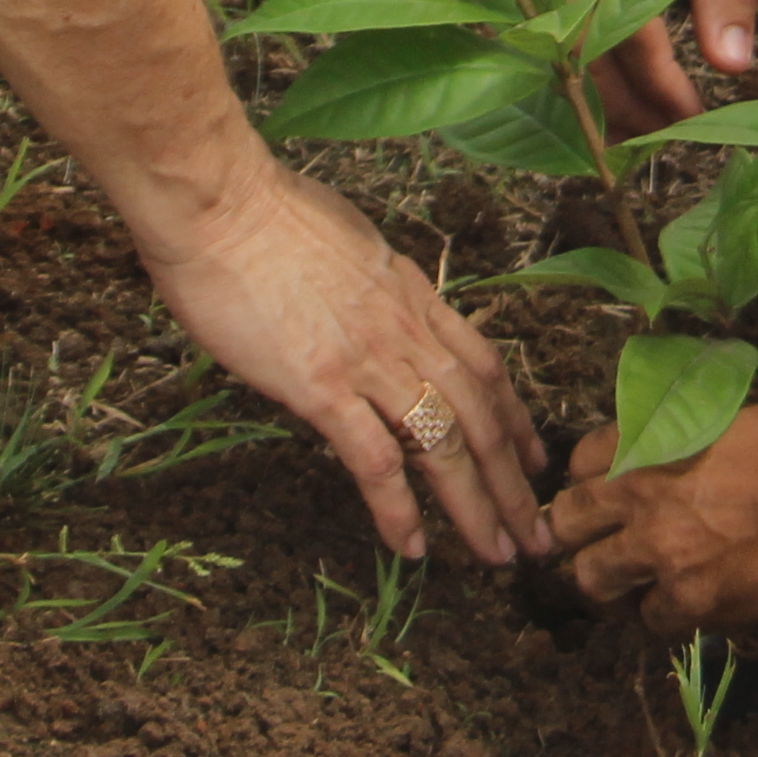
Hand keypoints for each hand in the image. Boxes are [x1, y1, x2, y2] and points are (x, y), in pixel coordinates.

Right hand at [132, 158, 548, 564]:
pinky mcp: (322, 386)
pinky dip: (400, 508)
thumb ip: (368, 285)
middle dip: (515, 482)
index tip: (535, 460)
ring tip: (498, 555)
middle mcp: (405, 330)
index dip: (516, 418)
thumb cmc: (261, 213)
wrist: (220, 202)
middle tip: (538, 534)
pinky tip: (413, 546)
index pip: (485, 366)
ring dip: (477, 506)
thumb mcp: (344, 244)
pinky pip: (375, 460)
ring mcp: (368, 360)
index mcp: (411, 295)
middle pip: (481, 416)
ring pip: (446, 444)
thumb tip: (366, 301)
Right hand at [539, 0, 757, 132]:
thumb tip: (730, 66)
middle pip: (579, 37)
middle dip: (620, 101)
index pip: (626, 26)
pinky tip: (623, 72)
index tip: (698, 123)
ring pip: (560, 23)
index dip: (658, 86)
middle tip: (673, 143)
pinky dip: (587, 39)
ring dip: (598, 79)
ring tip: (648, 124)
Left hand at [549, 402, 757, 630]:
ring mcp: (659, 550)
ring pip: (591, 578)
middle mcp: (643, 492)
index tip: (607, 492)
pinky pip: (650, 618)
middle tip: (602, 544)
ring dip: (610, 584)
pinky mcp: (688, 600)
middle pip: (566, 521)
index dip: (591, 479)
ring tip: (632, 589)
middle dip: (578, 534)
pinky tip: (687, 609)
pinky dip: (665, 616)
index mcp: (656, 438)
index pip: (582, 459)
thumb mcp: (754, 412)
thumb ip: (719, 421)